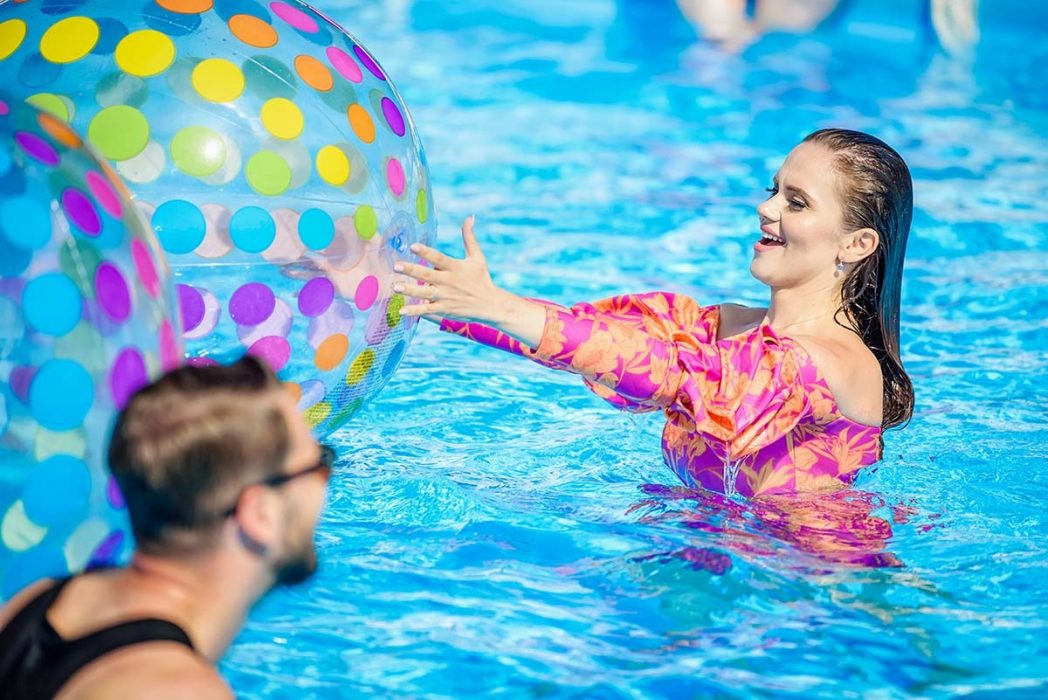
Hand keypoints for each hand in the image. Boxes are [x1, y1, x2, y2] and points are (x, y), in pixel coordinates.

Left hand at [394, 216, 546, 346]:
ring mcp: (446, 297)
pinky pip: (427, 310)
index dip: (426, 252)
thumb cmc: (482, 278)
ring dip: (410, 290)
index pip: (439, 258)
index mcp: (455, 267)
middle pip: (428, 275)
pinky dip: (415, 311)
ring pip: (425, 294)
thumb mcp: (477, 256)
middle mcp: (449, 282)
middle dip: (412, 270)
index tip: (412, 246)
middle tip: (396, 265)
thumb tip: (470, 217)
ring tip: (395, 287)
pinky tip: (401, 310)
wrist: (491, 304)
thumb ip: (469, 237)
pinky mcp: (445, 309)